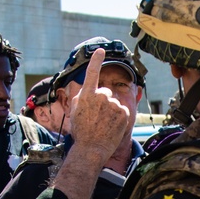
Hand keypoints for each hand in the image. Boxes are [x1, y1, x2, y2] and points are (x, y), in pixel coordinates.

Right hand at [69, 48, 131, 162]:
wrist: (91, 148)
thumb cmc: (81, 132)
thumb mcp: (75, 111)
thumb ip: (82, 97)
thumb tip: (87, 89)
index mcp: (87, 95)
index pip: (92, 73)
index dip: (96, 60)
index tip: (101, 50)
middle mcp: (101, 96)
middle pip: (105, 93)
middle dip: (103, 102)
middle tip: (97, 117)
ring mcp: (113, 104)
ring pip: (114, 103)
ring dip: (111, 111)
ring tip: (103, 124)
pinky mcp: (124, 112)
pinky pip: (122, 110)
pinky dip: (119, 117)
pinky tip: (112, 126)